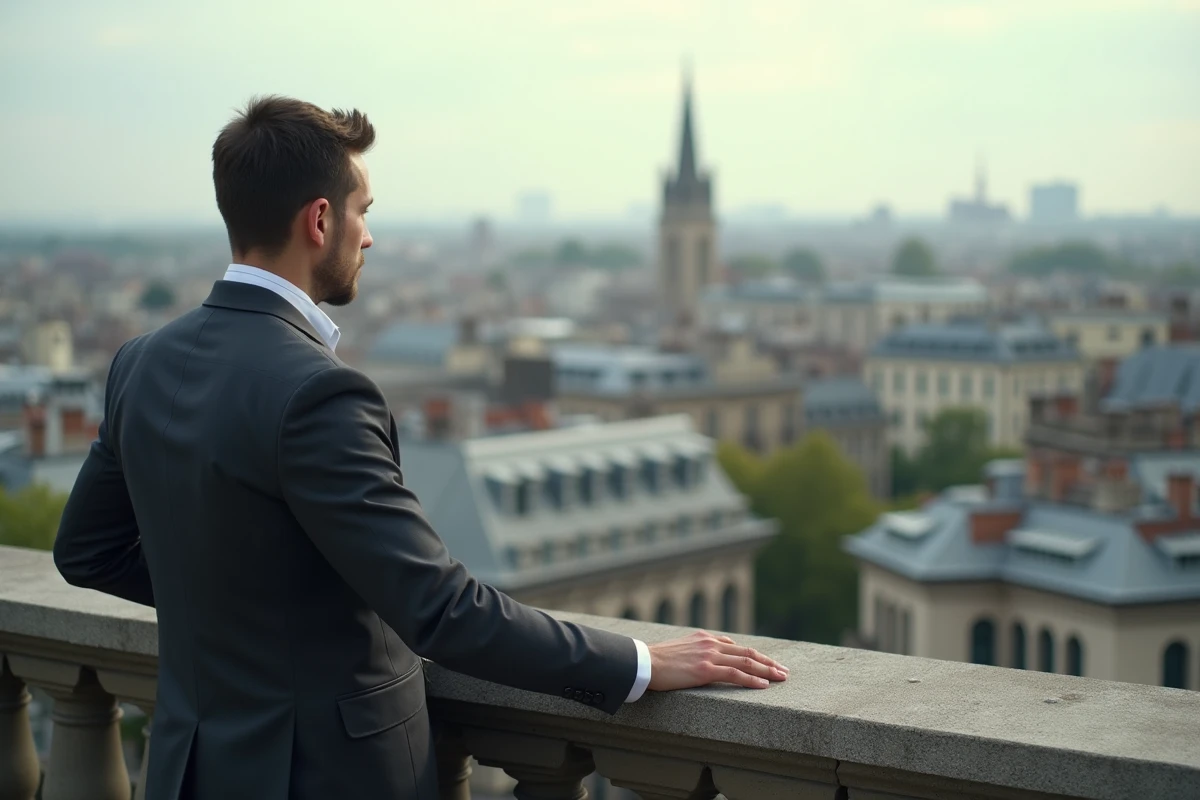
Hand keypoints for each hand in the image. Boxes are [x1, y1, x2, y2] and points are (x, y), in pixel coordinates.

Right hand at [647, 630, 788, 690]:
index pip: (737, 646)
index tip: (768, 662)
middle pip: (747, 652)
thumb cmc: (657, 660)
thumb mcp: (681, 649)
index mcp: (705, 638)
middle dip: (768, 662)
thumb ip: (698, 650)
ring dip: (767, 670)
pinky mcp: (705, 669)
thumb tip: (711, 655)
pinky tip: (763, 685)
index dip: (755, 655)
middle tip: (784, 671)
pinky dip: (752, 679)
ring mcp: (709, 655)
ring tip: (781, 678)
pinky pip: (734, 674)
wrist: (643, 662)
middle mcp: (710, 643)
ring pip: (746, 661)